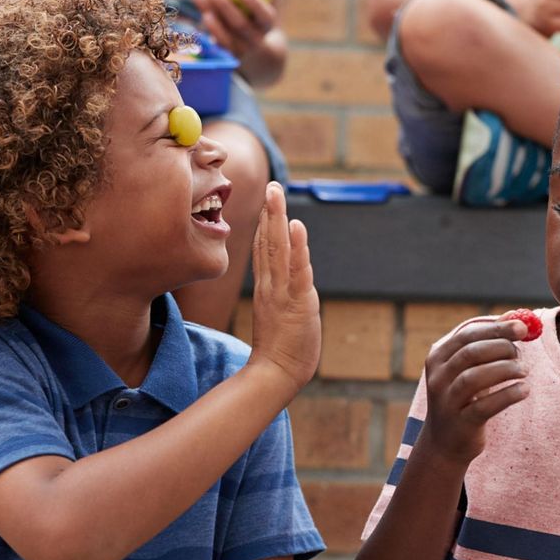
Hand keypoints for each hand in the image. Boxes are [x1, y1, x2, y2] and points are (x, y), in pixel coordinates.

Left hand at [191, 0, 276, 60]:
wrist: (261, 55)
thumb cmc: (263, 21)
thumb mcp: (271, 6)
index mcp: (267, 27)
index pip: (263, 16)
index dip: (255, 4)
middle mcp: (254, 41)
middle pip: (239, 25)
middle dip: (225, 8)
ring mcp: (240, 51)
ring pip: (222, 34)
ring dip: (208, 14)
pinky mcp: (226, 56)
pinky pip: (213, 38)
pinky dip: (203, 22)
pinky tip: (196, 5)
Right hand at [249, 182, 319, 398]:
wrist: (276, 374)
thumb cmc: (280, 351)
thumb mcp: (278, 317)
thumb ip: (279, 298)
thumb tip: (283, 288)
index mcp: (266, 289)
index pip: (264, 251)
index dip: (264, 224)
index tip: (267, 201)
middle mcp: (270, 286)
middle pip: (267, 243)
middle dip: (270, 212)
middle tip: (272, 185)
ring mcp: (281, 292)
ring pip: (278, 249)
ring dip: (277, 218)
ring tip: (277, 192)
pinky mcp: (296, 302)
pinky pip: (296, 269)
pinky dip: (296, 246)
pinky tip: (295, 225)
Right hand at [421, 320, 529, 463]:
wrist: (445, 442)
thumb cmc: (463, 398)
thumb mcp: (468, 369)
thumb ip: (487, 345)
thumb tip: (517, 319)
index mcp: (438, 357)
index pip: (467, 335)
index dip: (497, 329)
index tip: (523, 327)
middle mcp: (437, 377)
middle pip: (470, 353)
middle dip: (502, 348)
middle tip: (522, 353)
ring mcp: (446, 401)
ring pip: (475, 377)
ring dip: (505, 370)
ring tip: (524, 371)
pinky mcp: (460, 423)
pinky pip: (485, 406)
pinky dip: (508, 395)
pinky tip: (523, 390)